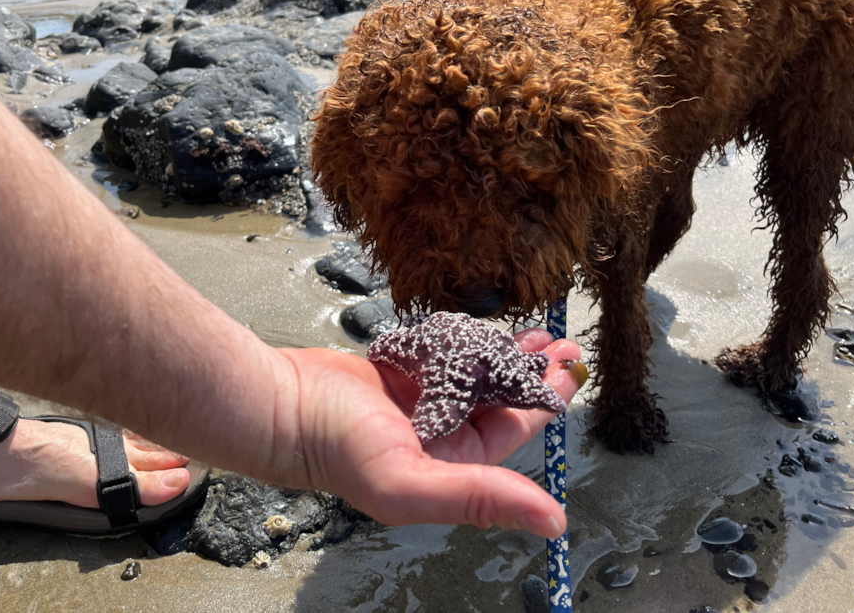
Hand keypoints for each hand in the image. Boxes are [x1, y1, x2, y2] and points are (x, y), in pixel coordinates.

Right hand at [277, 329, 583, 536]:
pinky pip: (449, 355)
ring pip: (479, 375)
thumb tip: (555, 522)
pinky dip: (471, 342)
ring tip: (539, 335)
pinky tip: (489, 330)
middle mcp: (442, 435)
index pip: (513, 433)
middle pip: (502, 401)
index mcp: (451, 465)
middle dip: (535, 375)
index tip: (570, 374)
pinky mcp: (404, 374)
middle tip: (565, 348)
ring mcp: (423, 402)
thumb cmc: (337, 448)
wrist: (282, 404)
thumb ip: (480, 498)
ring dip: (509, 355)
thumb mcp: (411, 482)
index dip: (545, 404)